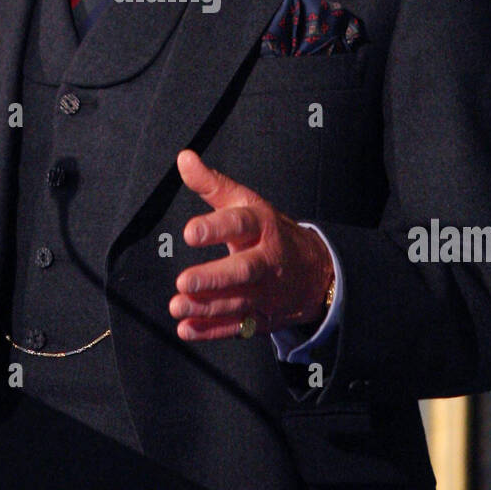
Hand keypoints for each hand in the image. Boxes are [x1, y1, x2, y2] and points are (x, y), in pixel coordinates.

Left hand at [169, 149, 334, 340]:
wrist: (313, 269)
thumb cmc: (266, 230)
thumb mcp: (244, 202)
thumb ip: (211, 183)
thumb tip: (184, 158)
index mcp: (261, 225)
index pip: (240, 224)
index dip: (215, 228)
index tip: (189, 233)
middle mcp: (266, 259)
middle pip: (243, 270)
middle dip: (214, 278)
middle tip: (183, 281)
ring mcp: (266, 291)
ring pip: (238, 301)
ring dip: (207, 307)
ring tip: (177, 306)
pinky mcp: (261, 317)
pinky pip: (237, 326)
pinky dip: (212, 331)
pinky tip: (187, 329)